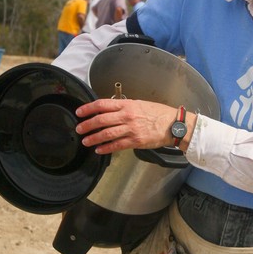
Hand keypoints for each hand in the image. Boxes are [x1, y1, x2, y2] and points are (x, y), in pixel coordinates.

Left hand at [75, 98, 192, 154]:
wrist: (173, 124)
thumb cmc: (158, 113)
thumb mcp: (139, 103)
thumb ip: (124, 106)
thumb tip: (109, 110)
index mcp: (127, 104)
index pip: (102, 104)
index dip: (88, 108)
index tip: (80, 112)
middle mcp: (127, 116)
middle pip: (101, 120)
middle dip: (87, 125)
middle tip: (79, 129)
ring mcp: (131, 129)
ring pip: (106, 134)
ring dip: (93, 138)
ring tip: (86, 141)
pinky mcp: (135, 141)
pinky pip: (116, 145)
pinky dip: (106, 148)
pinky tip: (99, 149)